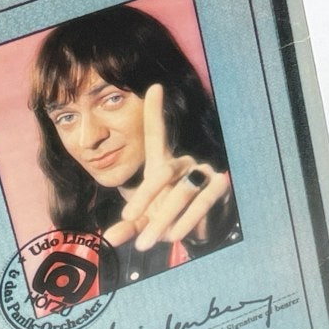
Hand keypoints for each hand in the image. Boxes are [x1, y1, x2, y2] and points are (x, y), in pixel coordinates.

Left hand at [101, 84, 230, 250]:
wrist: (197, 231)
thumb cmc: (165, 217)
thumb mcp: (143, 220)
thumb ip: (128, 226)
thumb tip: (109, 238)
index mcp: (163, 163)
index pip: (157, 134)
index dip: (155, 111)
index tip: (154, 87)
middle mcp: (184, 162)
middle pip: (163, 172)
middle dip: (145, 197)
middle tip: (129, 220)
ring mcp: (203, 172)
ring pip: (182, 191)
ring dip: (163, 218)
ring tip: (148, 242)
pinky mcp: (219, 187)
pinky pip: (202, 202)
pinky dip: (186, 221)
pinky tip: (174, 235)